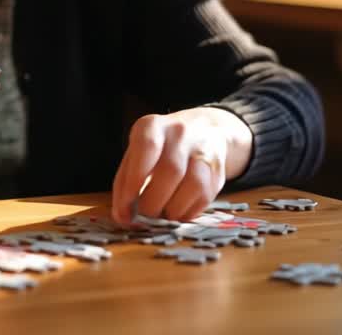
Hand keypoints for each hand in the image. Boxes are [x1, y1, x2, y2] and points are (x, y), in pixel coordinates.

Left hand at [111, 107, 252, 224]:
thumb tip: (123, 217)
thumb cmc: (159, 149)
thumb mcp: (136, 153)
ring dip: (174, 209)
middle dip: (154, 201)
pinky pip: (206, 196)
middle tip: (145, 215)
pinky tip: (177, 213)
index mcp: (153, 126)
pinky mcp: (218, 170)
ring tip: (162, 214)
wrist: (203, 131)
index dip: (135, 179)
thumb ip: (125, 183)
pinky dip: (189, 212)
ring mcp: (204, 149)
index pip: (147, 147)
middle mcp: (181, 133)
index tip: (126, 206)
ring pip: (194, 184)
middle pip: (171, 170)